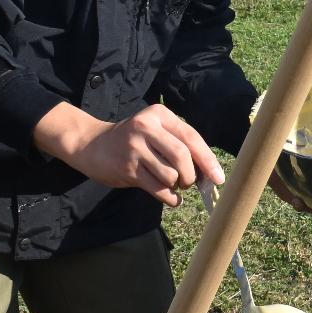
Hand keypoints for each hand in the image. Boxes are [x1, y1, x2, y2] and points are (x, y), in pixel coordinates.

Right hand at [38, 102, 221, 205]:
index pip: (191, 137)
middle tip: (189, 183)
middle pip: (182, 156)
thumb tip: (209, 173)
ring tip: (172, 184)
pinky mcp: (127, 169)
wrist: (92, 145)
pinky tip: (170, 197)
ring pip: (171, 174)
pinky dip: (170, 197)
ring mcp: (135, 148)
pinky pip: (158, 188)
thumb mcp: (155, 131)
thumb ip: (180, 145)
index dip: (208, 160)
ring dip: (178, 186)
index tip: (218, 178)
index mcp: (159, 115)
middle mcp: (147, 127)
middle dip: (192, 175)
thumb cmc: (134, 141)